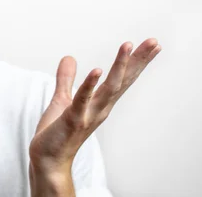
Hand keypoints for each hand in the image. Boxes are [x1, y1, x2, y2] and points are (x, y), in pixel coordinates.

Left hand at [29, 38, 161, 177]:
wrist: (48, 160)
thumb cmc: (57, 133)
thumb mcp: (62, 99)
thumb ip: (67, 79)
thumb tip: (70, 57)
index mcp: (100, 102)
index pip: (122, 78)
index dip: (137, 61)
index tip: (152, 44)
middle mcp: (100, 108)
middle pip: (123, 80)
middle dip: (138, 61)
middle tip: (154, 41)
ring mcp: (89, 114)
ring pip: (109, 88)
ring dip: (119, 67)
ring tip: (128, 46)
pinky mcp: (73, 119)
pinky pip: (83, 100)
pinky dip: (90, 85)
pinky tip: (97, 70)